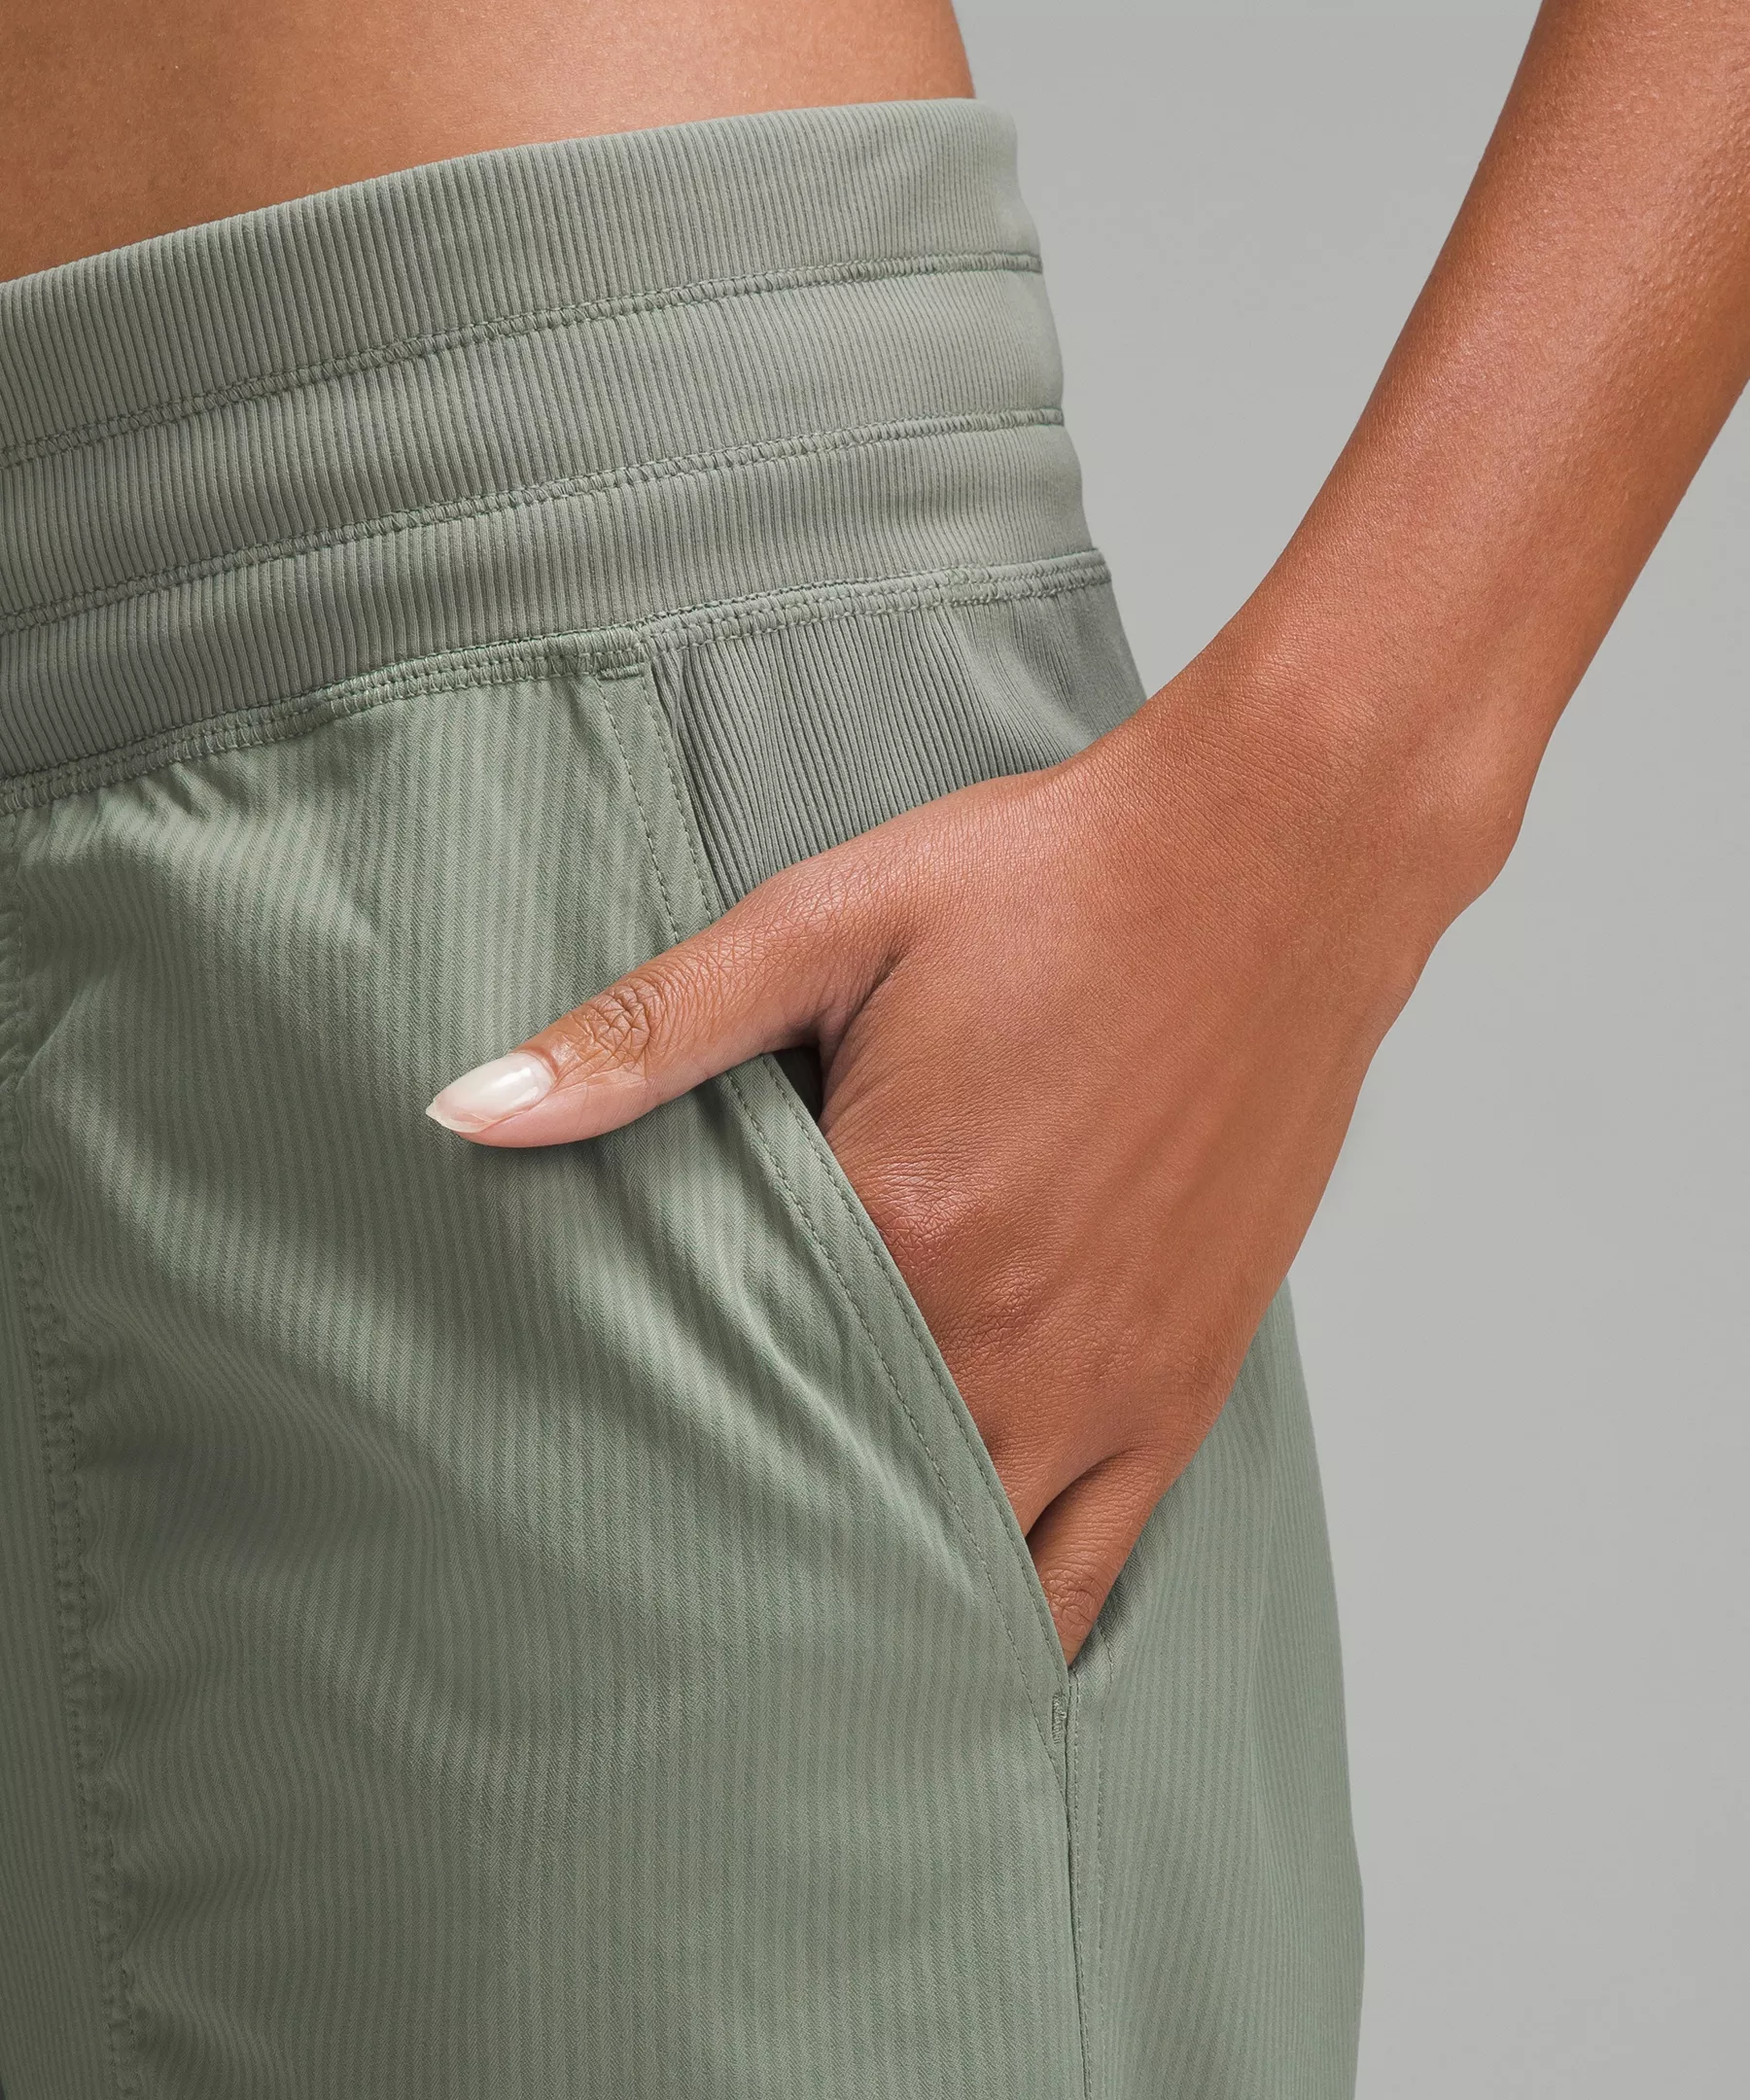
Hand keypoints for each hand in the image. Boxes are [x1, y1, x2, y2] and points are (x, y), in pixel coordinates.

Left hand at [427, 647, 1479, 1663]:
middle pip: (832, 1504)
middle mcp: (1001, 1338)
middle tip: (647, 1601)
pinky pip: (1093, 1564)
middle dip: (738, 1549)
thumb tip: (466, 1107)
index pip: (718, 1392)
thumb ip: (648, 1033)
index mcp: (895, 1225)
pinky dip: (1013, 1620)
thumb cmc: (1051, 882)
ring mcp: (1103, 1381)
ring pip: (957, 1564)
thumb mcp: (829, 921)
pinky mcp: (1182, 1384)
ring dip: (864, 1601)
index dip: (639, 1439)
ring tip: (774, 1641)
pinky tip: (945, 1644)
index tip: (569, 1486)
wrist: (1276, 863)